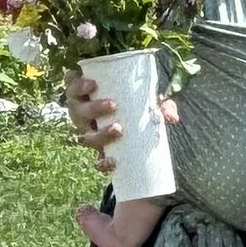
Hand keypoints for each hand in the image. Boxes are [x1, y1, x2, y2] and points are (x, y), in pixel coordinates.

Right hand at [63, 64, 179, 167]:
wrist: (134, 136)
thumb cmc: (135, 109)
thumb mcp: (145, 102)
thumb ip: (160, 106)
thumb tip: (172, 116)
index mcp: (87, 99)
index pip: (74, 89)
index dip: (78, 85)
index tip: (93, 83)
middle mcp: (83, 118)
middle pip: (78, 112)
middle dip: (93, 108)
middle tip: (113, 104)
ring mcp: (89, 136)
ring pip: (86, 137)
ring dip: (100, 133)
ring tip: (118, 129)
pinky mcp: (99, 154)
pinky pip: (96, 161)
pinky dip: (102, 163)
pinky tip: (112, 162)